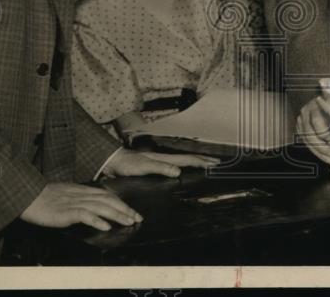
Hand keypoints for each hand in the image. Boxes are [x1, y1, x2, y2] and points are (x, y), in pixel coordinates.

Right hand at [20, 181, 142, 232]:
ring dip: (117, 215)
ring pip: (102, 207)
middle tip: (138, 218)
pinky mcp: (67, 212)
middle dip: (126, 209)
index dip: (123, 203)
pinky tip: (106, 226)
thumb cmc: (45, 197)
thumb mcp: (67, 194)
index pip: (108, 196)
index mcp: (84, 190)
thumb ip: (81, 198)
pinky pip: (85, 215)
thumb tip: (94, 207)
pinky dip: (97, 221)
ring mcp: (75, 202)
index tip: (134, 212)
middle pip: (109, 200)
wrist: (28, 195)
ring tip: (129, 222)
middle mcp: (83, 195)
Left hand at [102, 148, 219, 177]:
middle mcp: (165, 158)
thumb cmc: (127, 164)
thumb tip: (178, 171)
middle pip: (188, 158)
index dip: (201, 162)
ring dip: (196, 162)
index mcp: (165, 158)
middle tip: (216, 162)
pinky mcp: (156, 166)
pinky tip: (185, 168)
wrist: (113, 161)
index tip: (214, 164)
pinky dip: (185, 165)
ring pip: (183, 161)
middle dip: (203, 160)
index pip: (187, 159)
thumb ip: (160, 168)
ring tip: (206, 163)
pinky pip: (176, 164)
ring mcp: (161, 161)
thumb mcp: (143, 167)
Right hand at [295, 96, 329, 165]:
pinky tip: (325, 156)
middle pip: (310, 134)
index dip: (324, 133)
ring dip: (320, 153)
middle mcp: (305, 113)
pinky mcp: (299, 128)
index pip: (317, 121)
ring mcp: (300, 121)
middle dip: (323, 148)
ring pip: (307, 141)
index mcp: (315, 105)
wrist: (316, 94)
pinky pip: (306, 143)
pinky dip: (316, 151)